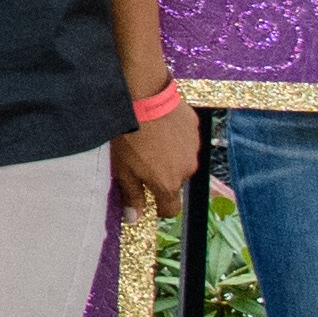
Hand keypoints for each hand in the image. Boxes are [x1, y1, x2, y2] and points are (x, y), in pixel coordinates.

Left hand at [112, 99, 199, 218]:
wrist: (143, 97)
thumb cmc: (129, 136)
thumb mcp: (123, 169)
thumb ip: (132, 195)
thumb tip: (134, 219)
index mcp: (168, 184)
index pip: (171, 209)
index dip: (160, 208)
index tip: (149, 199)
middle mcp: (187, 169)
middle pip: (176, 182)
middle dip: (162, 176)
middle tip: (143, 159)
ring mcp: (194, 148)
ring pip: (182, 160)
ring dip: (171, 156)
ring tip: (152, 139)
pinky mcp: (195, 128)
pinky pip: (186, 140)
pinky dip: (176, 138)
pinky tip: (161, 126)